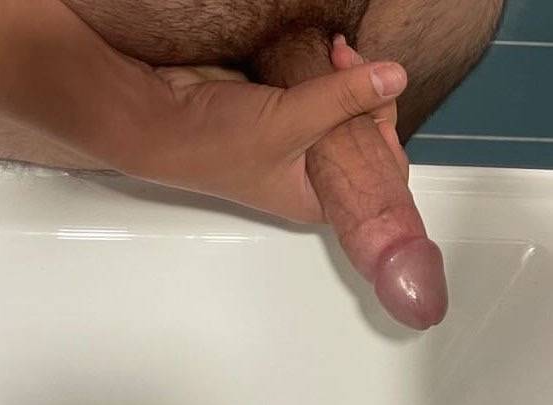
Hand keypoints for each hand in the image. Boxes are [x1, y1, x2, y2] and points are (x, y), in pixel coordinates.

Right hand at [117, 56, 407, 222]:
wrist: (164, 119)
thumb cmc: (216, 146)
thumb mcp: (291, 123)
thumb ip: (345, 98)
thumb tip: (396, 76)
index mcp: (316, 199)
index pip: (374, 174)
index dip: (385, 134)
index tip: (381, 93)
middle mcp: (310, 176)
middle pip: (362, 138)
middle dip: (367, 97)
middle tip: (355, 61)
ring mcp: (297, 144)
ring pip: (344, 112)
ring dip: (349, 79)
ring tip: (339, 51)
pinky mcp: (284, 114)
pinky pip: (321, 94)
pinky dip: (328, 72)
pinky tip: (331, 51)